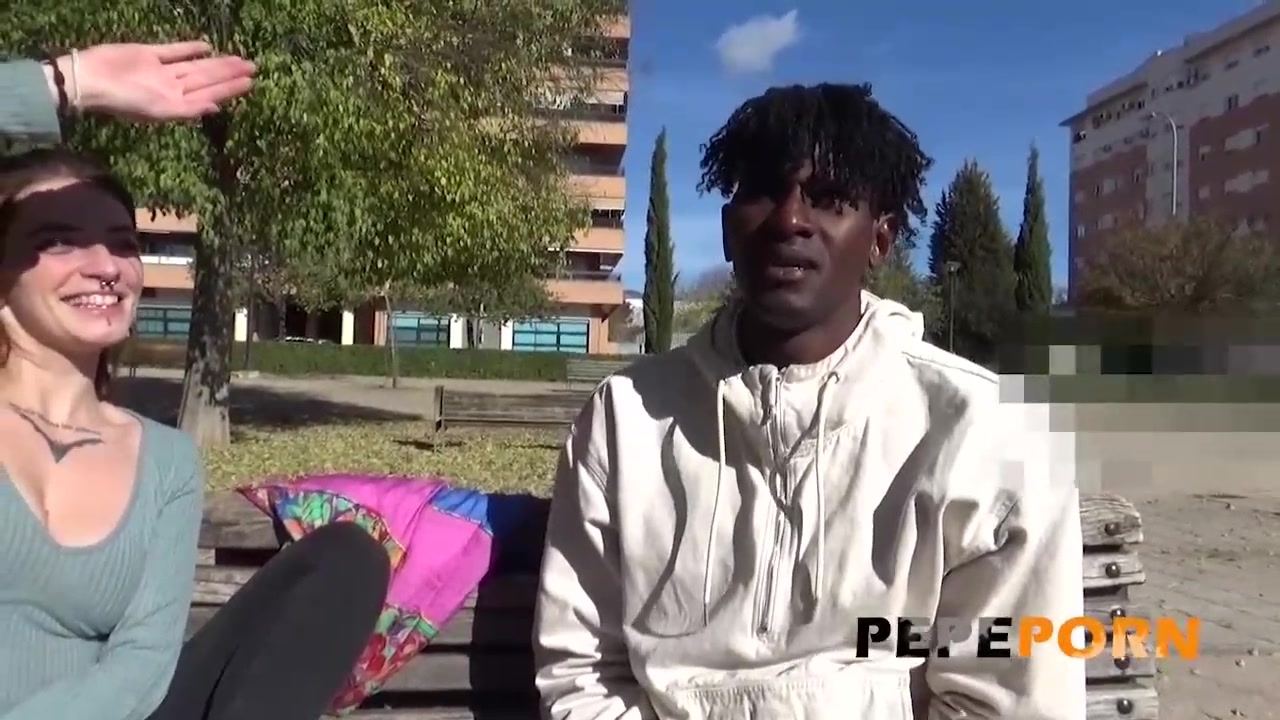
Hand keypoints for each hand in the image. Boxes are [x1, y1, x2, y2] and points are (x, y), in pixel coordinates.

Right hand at [46, 41, 255, 121]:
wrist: (91, 78)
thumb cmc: (124, 99)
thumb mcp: (160, 111)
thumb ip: (188, 110)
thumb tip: (215, 108)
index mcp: (175, 103)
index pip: (209, 93)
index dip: (229, 88)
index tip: (250, 83)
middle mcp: (171, 88)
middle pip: (206, 79)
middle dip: (229, 74)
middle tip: (253, 67)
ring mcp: (160, 71)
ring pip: (195, 66)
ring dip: (216, 62)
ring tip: (238, 58)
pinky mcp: (148, 54)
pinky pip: (174, 51)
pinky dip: (190, 49)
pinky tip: (207, 47)